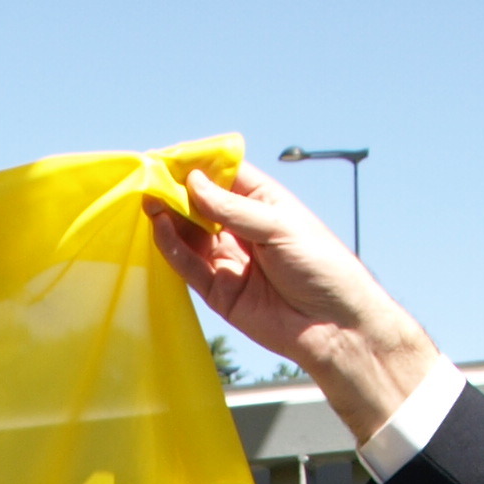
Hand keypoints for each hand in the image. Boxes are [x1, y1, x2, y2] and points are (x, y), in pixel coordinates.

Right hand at [142, 162, 444, 444]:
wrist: (334, 326)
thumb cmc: (320, 266)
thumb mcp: (278, 226)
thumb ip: (232, 208)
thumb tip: (193, 182)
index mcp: (263, 203)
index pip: (223, 176)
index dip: (198, 166)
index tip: (170, 158)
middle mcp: (242, 229)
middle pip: (200, 205)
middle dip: (176, 192)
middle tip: (150, 181)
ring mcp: (229, 261)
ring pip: (190, 236)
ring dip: (169, 219)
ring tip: (149, 202)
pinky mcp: (219, 293)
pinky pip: (190, 267)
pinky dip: (173, 249)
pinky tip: (160, 229)